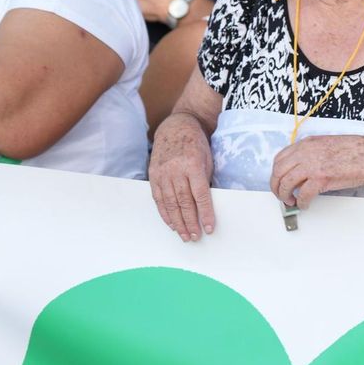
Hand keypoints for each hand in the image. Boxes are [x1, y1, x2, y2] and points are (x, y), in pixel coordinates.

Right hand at [149, 117, 215, 241]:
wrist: (176, 127)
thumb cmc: (196, 144)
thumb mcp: (208, 158)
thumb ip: (206, 180)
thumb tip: (207, 204)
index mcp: (192, 165)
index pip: (200, 195)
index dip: (205, 213)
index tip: (210, 227)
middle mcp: (175, 171)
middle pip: (184, 202)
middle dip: (190, 222)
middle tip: (196, 237)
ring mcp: (162, 174)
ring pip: (169, 204)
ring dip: (178, 222)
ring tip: (185, 235)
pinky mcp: (153, 176)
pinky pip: (158, 199)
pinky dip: (165, 213)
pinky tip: (171, 224)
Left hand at [269, 134, 363, 208]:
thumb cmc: (354, 152)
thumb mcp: (327, 145)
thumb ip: (311, 153)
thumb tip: (300, 168)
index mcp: (307, 143)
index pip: (280, 158)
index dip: (277, 173)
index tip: (279, 181)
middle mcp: (306, 152)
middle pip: (278, 171)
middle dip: (277, 186)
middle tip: (282, 195)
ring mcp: (312, 165)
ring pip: (286, 183)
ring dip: (285, 196)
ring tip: (291, 201)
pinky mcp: (320, 178)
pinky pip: (302, 194)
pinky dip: (301, 202)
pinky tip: (305, 204)